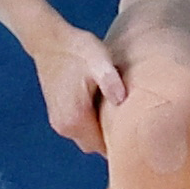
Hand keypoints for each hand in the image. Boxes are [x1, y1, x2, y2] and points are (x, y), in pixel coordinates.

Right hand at [28, 18, 125, 155]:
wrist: (49, 40)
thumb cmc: (78, 49)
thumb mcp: (99, 60)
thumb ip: (109, 80)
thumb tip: (122, 99)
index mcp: (75, 118)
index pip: (105, 148)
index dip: (123, 144)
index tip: (140, 135)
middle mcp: (64, 127)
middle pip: (96, 147)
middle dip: (114, 139)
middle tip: (134, 124)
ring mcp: (59, 122)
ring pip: (88, 139)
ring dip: (103, 131)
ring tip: (120, 114)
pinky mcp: (58, 115)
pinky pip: (80, 130)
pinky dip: (93, 124)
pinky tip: (104, 107)